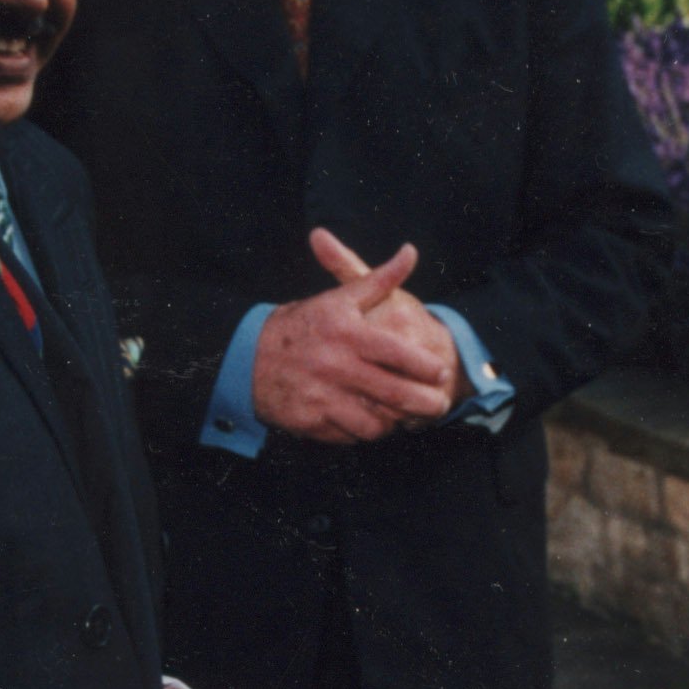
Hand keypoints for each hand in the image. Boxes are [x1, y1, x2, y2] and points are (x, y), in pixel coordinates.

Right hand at [250, 233, 457, 442]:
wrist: (247, 356)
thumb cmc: (303, 325)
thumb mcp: (339, 299)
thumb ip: (380, 280)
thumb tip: (411, 253)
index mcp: (348, 334)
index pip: (400, 355)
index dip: (427, 368)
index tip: (441, 372)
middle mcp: (336, 367)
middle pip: (396, 395)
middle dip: (425, 404)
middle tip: (438, 405)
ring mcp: (322, 398)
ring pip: (376, 424)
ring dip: (394, 423)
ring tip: (403, 415)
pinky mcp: (310, 422)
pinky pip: (350, 436)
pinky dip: (363, 431)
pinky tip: (369, 420)